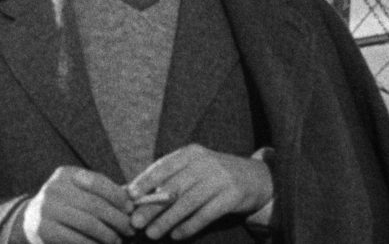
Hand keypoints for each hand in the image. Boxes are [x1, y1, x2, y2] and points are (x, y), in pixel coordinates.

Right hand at [23, 166, 133, 243]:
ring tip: (117, 240)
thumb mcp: (79, 191)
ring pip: (88, 223)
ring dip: (108, 234)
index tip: (131, 209)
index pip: (97, 182)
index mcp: (65, 174)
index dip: (118, 196)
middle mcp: (54, 188)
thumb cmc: (66, 205)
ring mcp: (47, 209)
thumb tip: (132, 201)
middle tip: (130, 229)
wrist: (31, 220)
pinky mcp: (45, 230)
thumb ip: (103, 193)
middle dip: (117, 219)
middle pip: (95, 204)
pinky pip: (77, 239)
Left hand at [126, 144, 272, 239]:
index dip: (145, 181)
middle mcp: (204, 163)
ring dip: (167, 220)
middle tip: (135, 222)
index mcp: (190, 153)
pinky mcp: (233, 197)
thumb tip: (132, 193)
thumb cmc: (213, 175)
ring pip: (188, 202)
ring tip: (152, 233)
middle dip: (152, 206)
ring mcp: (220, 179)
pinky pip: (206, 214)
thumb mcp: (192, 169)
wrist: (257, 178)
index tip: (130, 197)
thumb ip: (166, 178)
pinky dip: (190, 226)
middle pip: (173, 187)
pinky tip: (176, 235)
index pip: (163, 166)